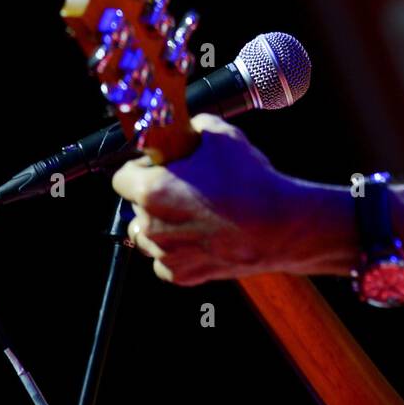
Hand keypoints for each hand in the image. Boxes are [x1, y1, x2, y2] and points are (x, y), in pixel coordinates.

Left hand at [111, 113, 302, 285]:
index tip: (163, 168)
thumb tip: (189, 129)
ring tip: (198, 215)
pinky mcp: (182, 275)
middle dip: (157, 197)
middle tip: (189, 189)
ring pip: (149, 235)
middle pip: (137, 206)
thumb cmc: (251, 182)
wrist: (281, 226)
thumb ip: (194, 129)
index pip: (122, 176)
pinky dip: (180, 251)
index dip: (143, 168)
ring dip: (165, 225)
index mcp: (151, 190)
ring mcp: (165, 253)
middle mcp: (150, 225)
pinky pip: (167, 261)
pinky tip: (205, 236)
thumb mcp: (222, 136)